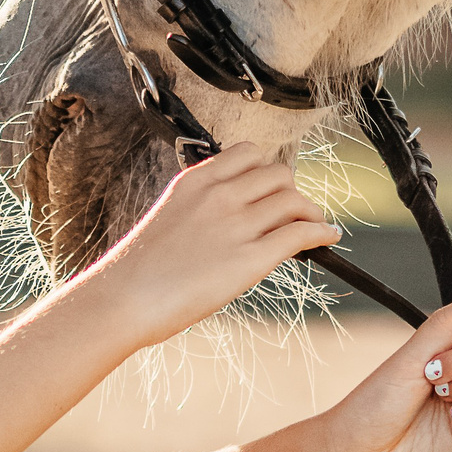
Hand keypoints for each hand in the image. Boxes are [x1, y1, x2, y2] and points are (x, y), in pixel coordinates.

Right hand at [72, 143, 343, 349]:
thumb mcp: (170, 218)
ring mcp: (236, 224)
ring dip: (310, 212)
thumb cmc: (139, 268)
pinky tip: (328, 238)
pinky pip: (301, 234)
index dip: (266, 171)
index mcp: (196, 180)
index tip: (270, 189)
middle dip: (290, 192)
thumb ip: (202, 208)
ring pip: (294, 201)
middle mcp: (219, 194)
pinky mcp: (250, 258)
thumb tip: (236, 219)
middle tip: (292, 213)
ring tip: (314, 227)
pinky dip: (322, 232)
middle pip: (278, 174)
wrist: (123, 297)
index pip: (249, 154)